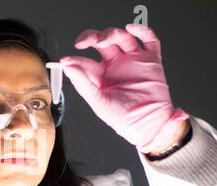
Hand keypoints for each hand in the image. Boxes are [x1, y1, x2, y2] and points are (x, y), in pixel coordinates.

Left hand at [60, 24, 188, 152]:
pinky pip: (149, 40)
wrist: (147, 124)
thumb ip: (82, 82)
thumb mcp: (97, 101)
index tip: (67, 60)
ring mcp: (133, 61)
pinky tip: (131, 29)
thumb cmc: (122, 117)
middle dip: (92, 38)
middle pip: (103, 43)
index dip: (77, 59)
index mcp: (101, 76)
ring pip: (122, 38)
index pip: (86, 61)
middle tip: (84, 41)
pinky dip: (142, 31)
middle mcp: (116, 66)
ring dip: (112, 34)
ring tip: (104, 39)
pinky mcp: (151, 60)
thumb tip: (66, 66)